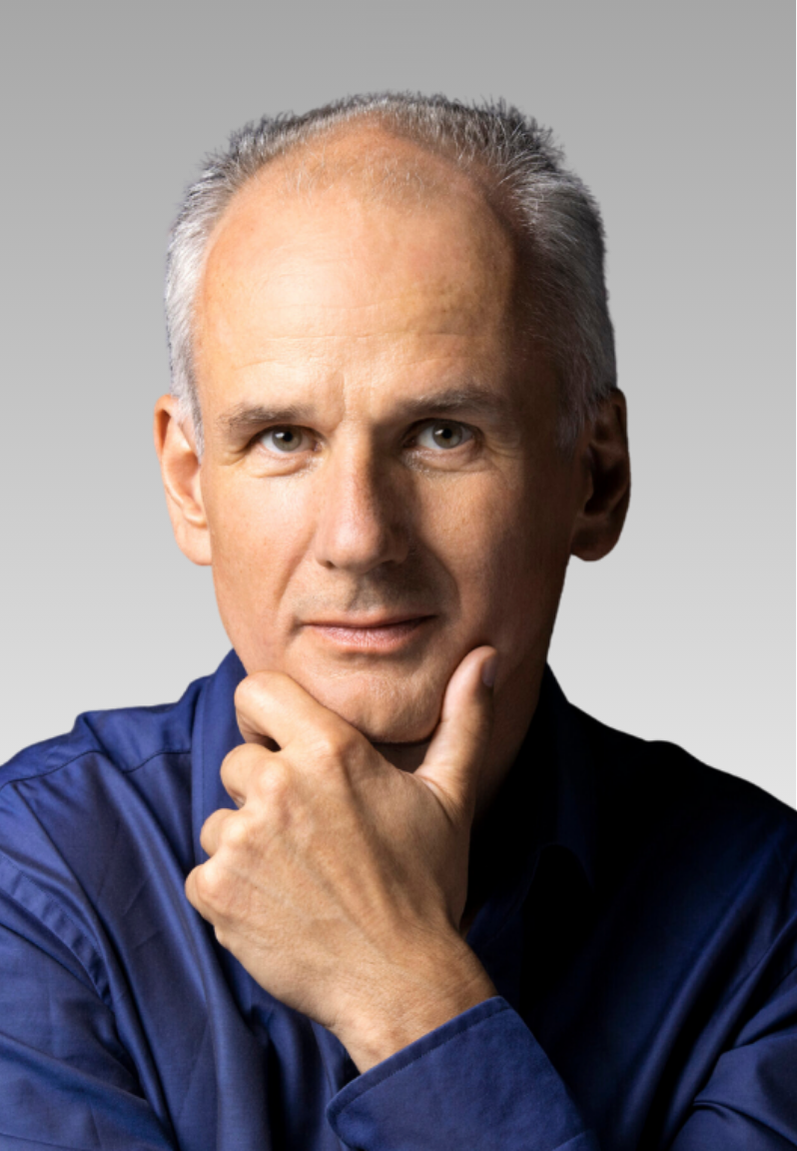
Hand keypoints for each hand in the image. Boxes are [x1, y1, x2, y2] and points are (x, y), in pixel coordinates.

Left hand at [185, 646, 498, 1069]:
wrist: (400, 981)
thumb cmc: (425, 888)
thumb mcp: (451, 795)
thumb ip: (462, 718)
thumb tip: (483, 659)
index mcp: (330, 751)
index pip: (257, 691)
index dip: (264, 715)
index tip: (280, 743)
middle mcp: (279, 786)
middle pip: (238, 762)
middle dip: (262, 791)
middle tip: (309, 833)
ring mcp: (243, 840)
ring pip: (220, 821)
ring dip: (246, 845)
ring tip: (299, 875)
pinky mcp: (219, 891)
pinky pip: (203, 873)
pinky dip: (230, 891)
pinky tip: (277, 906)